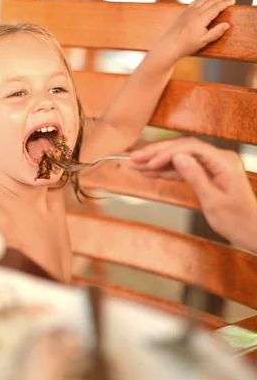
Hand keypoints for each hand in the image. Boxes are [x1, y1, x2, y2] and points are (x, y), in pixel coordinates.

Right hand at [130, 137, 256, 252]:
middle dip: (157, 153)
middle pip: (183, 149)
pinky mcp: (208, 173)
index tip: (149, 162)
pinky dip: (167, 170)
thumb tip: (178, 157)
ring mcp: (213, 165)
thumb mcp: (213, 201)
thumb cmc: (237, 220)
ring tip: (136, 165)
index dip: (166, 153)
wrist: (251, 230)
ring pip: (181, 158)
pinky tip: (151, 172)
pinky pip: (185, 168)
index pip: (190, 148)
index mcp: (224, 162)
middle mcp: (219, 159)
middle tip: (134, 158)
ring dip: (158, 161)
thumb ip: (195, 176)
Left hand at [153, 0, 234, 62]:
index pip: (216, 7)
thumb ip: (215, 33)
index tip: (233, 1)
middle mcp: (195, 12)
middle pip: (211, 0)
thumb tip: (227, 24)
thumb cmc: (186, 45)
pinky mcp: (184, 12)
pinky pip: (196, 1)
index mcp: (201, 18)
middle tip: (228, 0)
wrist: (169, 45)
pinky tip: (206, 1)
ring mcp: (188, 10)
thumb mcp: (203, 42)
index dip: (226, 3)